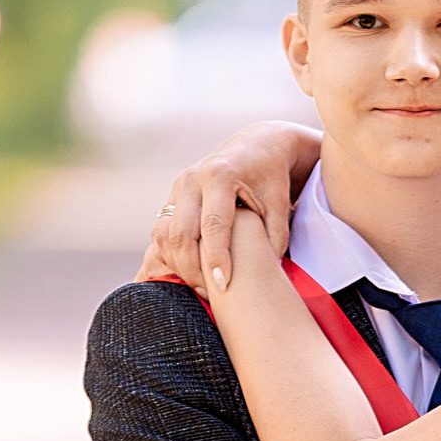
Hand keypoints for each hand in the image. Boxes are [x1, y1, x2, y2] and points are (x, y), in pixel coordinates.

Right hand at [137, 122, 319, 292]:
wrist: (257, 146)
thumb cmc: (272, 178)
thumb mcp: (279, 204)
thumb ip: (274, 237)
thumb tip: (266, 274)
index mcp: (220, 177)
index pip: (212, 225)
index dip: (215, 258)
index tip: (222, 286)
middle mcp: (191, 180)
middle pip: (181, 233)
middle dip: (192, 268)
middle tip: (211, 294)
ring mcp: (177, 188)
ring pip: (164, 235)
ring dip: (177, 265)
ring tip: (201, 286)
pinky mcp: (172, 198)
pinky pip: (161, 232)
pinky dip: (170, 255)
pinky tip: (188, 272)